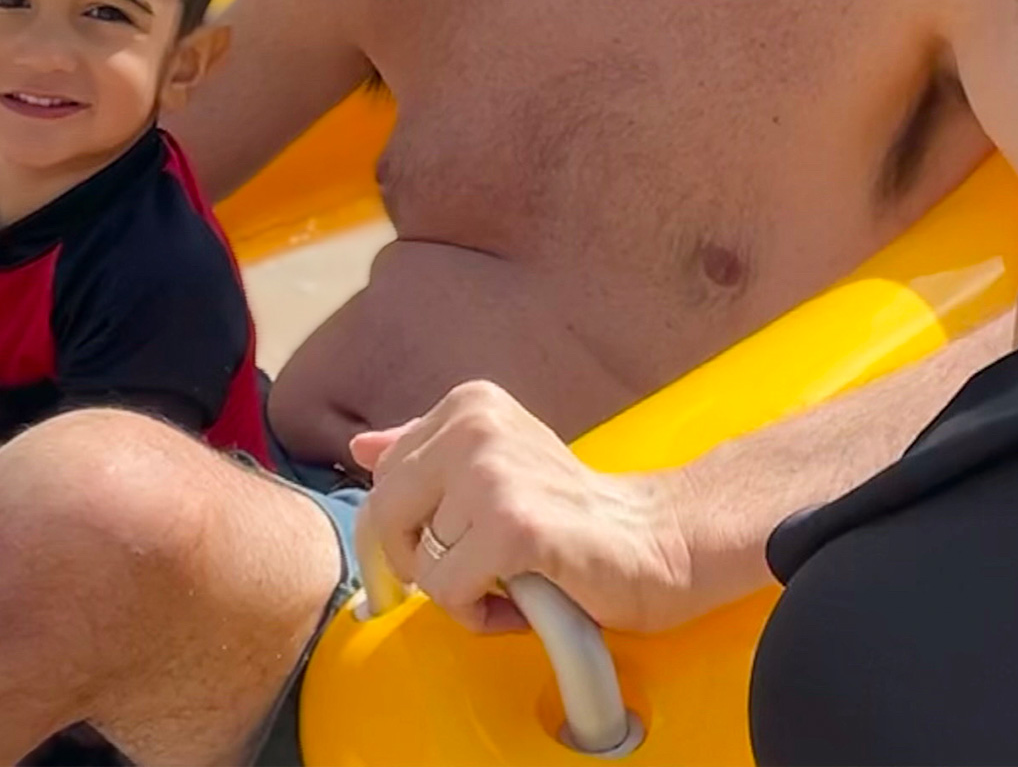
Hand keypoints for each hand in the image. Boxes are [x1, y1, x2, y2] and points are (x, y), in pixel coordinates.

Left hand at [349, 381, 700, 635]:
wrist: (657, 542)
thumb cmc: (572, 515)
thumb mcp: (493, 467)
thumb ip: (427, 454)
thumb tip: (360, 446)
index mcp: (468, 405)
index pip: (383, 479)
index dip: (407, 531)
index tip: (448, 548)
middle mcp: (475, 426)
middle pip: (382, 517)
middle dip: (418, 564)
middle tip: (471, 575)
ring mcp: (493, 474)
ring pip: (419, 562)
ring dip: (460, 592)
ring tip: (513, 580)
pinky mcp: (514, 526)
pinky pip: (449, 591)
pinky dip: (479, 613)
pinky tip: (524, 598)